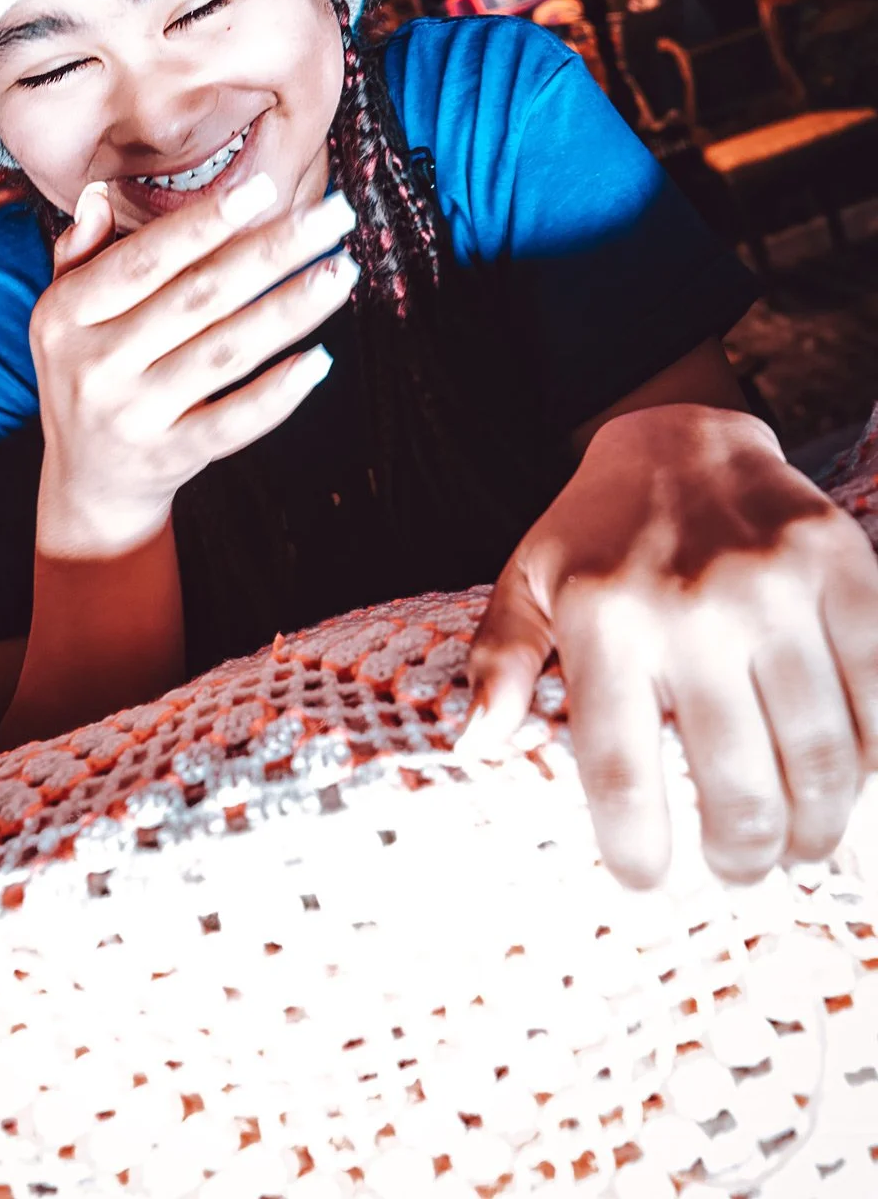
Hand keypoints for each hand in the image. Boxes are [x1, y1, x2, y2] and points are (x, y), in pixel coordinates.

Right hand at [29, 172, 358, 558]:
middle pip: (199, 296)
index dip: (206, 223)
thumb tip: (98, 194)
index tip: (265, 188)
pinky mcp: (170, 457)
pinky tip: (320, 359)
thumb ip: (79, 253)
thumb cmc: (86, 373)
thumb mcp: (63, 314)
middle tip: (334, 214)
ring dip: (289, 309)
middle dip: (273, 250)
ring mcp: (135, 414)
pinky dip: (277, 393)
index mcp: (67, 315)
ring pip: (226, 352)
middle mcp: (98, 363)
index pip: (145, 259)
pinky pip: (232, 421)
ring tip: (340, 271)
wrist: (86, 482)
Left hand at [459, 405, 877, 887]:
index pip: (620, 771)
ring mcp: (774, 587)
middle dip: (742, 856)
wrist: (684, 434)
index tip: (649, 882)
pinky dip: (871, 756)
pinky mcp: (842, 568)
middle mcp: (689, 604)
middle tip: (739, 868)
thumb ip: (502, 663)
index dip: (639, 851)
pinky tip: (849, 781)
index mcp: (603, 618)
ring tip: (798, 842)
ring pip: (818, 753)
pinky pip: (877, 689)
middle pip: (736, 782)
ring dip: (815, 825)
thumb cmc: (597, 532)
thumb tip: (478, 748)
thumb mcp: (526, 582)